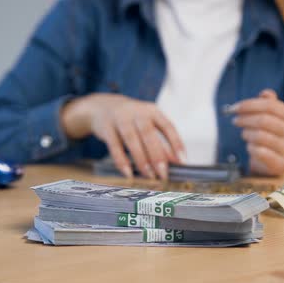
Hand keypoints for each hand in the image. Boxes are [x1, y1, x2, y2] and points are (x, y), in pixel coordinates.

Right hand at [61, 93, 185, 179]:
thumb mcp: (147, 125)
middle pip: (149, 134)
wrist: (101, 106)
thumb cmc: (131, 119)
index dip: (176, 144)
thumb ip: (160, 141)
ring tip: (149, 176)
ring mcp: (120, 118)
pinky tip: (128, 174)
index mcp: (152, 111)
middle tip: (163, 174)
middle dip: (157, 156)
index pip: (168, 126)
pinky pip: (114, 146)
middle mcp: (137, 112)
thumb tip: (174, 162)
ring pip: (132, 140)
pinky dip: (122, 161)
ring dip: (142, 160)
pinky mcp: (106, 127)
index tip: (181, 161)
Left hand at [231, 89, 283, 176]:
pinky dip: (251, 148)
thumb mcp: (270, 119)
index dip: (249, 105)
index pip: (270, 105)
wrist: (274, 166)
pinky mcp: (282, 165)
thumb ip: (269, 105)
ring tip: (244, 134)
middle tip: (235, 120)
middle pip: (264, 120)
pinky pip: (260, 152)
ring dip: (247, 134)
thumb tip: (266, 93)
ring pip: (261, 136)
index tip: (234, 108)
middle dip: (245, 119)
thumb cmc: (270, 138)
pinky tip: (250, 147)